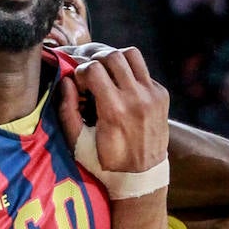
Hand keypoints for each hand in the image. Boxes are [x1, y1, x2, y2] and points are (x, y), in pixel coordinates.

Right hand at [57, 46, 168, 174]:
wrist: (143, 175)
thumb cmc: (105, 162)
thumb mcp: (78, 143)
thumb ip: (67, 110)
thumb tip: (66, 81)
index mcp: (114, 110)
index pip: (93, 68)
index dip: (80, 73)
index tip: (80, 87)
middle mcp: (136, 97)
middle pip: (112, 56)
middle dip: (95, 61)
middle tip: (91, 77)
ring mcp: (153, 94)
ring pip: (131, 54)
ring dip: (115, 60)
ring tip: (107, 75)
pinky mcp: (162, 94)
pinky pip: (143, 71)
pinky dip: (129, 73)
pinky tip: (123, 89)